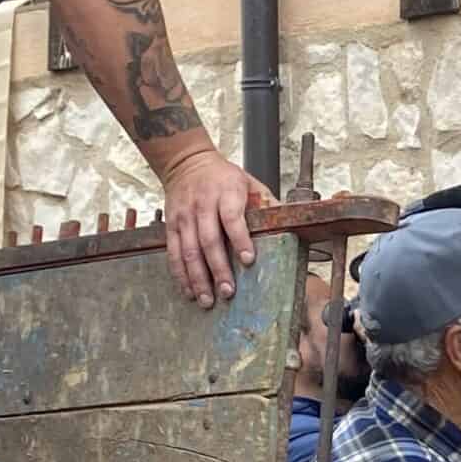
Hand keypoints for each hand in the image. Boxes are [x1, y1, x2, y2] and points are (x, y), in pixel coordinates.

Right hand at [159, 145, 270, 308]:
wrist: (186, 161)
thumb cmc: (223, 176)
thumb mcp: (248, 181)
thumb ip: (265, 201)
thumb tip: (289, 221)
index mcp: (226, 193)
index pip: (232, 218)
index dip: (240, 239)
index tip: (248, 260)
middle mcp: (202, 205)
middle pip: (209, 240)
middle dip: (218, 269)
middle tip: (228, 291)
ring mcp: (184, 216)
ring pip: (188, 251)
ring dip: (198, 278)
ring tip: (207, 299)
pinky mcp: (171, 225)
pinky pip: (174, 253)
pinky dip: (181, 274)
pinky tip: (189, 290)